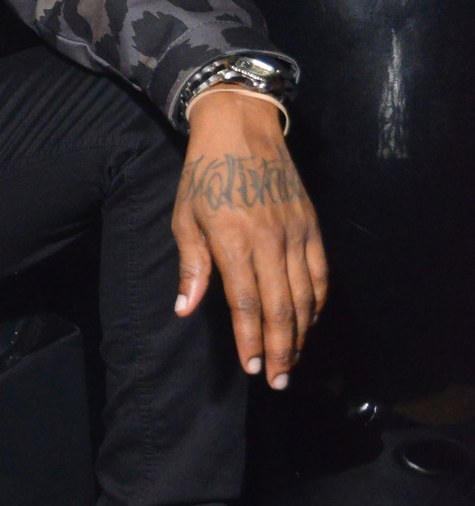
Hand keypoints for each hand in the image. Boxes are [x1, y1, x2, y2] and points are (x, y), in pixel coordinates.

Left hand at [173, 90, 327, 388]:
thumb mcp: (185, 217)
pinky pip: (320, 272)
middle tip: (278, 381)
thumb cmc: (205, 173)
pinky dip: (318, 301)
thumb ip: (191, 266)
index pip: (246, 303)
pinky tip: (310, 321)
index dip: (250, 340)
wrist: (242, 125)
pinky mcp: (311, 223)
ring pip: (306, 294)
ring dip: (301, 333)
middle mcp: (270, 239)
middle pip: (282, 307)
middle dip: (281, 349)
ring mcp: (296, 231)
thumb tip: (186, 309)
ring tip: (293, 361)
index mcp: (234, 240)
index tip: (252, 368)